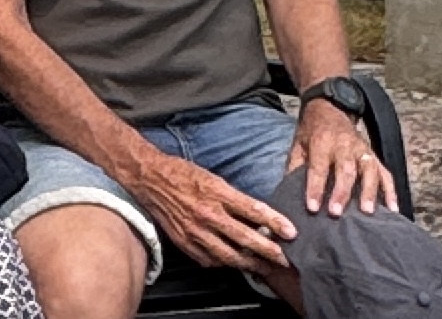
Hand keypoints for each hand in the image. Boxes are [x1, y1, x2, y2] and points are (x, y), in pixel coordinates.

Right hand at [123, 149, 296, 278]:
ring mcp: (195, 231)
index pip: (253, 210)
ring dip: (250, 263)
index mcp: (217, 193)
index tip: (291, 232)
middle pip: (245, 238)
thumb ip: (235, 198)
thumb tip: (257, 215)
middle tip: (284, 259)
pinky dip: (224, 264)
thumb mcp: (214, 178)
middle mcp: (207, 214)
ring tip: (264, 268)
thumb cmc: (183, 173)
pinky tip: (234, 264)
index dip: (275, 223)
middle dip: (268, 251)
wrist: (150, 178)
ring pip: (229, 254)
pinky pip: (209, 260)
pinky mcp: (185, 242)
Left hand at [285, 100, 397, 216]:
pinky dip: (390, 191)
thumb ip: (295, 167)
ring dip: (369, 192)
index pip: (319, 168)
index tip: (312, 207)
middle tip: (337, 212)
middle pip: (346, 170)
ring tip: (367, 212)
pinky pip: (385, 174)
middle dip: (342, 192)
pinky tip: (392, 208)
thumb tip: (289, 193)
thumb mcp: (298, 144)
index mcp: (322, 142)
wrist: (330, 108)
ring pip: (369, 171)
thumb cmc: (312, 132)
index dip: (315, 188)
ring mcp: (362, 150)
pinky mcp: (374, 156)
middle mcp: (345, 145)